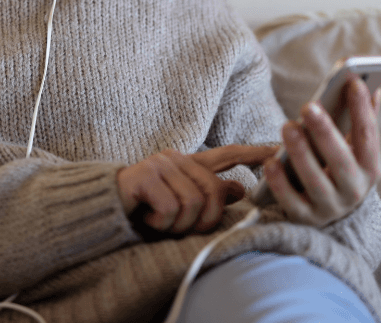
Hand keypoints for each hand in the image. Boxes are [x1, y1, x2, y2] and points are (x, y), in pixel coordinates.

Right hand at [117, 144, 276, 233]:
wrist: (103, 207)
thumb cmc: (143, 209)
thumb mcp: (180, 205)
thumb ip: (207, 193)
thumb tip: (238, 189)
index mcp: (188, 164)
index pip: (228, 154)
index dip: (254, 153)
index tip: (277, 152)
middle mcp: (177, 158)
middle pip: (214, 192)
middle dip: (204, 221)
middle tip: (181, 229)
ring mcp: (161, 165)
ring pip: (193, 204)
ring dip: (177, 226)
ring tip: (159, 223)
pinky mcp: (146, 177)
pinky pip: (171, 209)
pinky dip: (161, 223)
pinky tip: (147, 218)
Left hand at [262, 75, 380, 226]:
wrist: (333, 217)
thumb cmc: (341, 169)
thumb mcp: (356, 151)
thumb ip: (362, 120)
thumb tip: (368, 85)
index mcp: (370, 168)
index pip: (368, 137)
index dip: (363, 110)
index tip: (353, 83)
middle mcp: (354, 190)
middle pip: (341, 161)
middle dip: (325, 133)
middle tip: (308, 106)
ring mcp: (330, 207)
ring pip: (316, 182)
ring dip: (302, 154)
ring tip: (288, 126)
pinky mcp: (305, 218)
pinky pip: (291, 202)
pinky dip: (281, 184)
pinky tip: (270, 162)